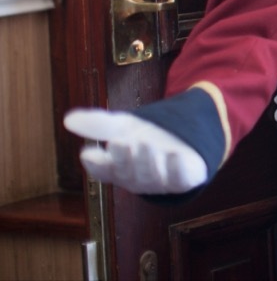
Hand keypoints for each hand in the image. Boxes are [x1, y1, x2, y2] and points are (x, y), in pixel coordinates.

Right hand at [64, 109, 207, 193]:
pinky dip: (177, 168)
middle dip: (123, 159)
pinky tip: (175, 155)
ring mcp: (161, 181)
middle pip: (127, 173)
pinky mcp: (185, 179)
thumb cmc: (147, 136)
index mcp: (119, 168)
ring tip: (143, 144)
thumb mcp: (123, 126)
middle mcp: (137, 178)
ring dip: (146, 161)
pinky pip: (180, 179)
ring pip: (151, 176)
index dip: (96, 164)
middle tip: (119, 142)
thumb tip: (68, 119)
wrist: (185, 139)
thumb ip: (99, 124)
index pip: (103, 171)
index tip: (87, 153)